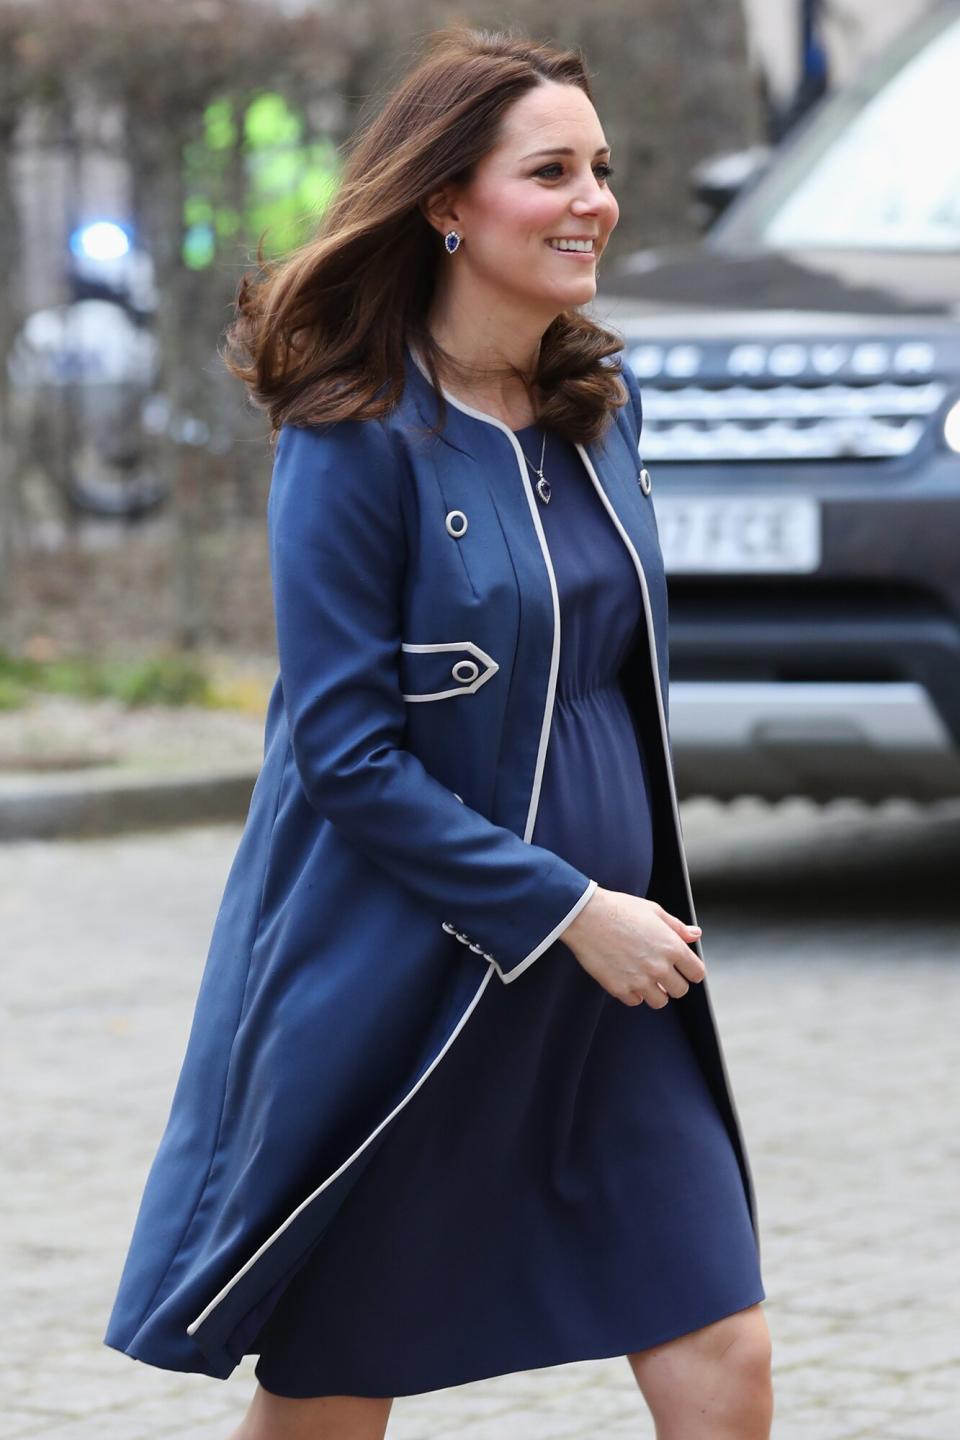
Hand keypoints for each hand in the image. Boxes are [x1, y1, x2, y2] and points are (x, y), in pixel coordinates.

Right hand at [560, 887, 704, 1007]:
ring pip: (660, 1001)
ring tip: (643, 977)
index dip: (690, 971)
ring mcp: (639, 980)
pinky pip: (635, 1001)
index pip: (697, 973)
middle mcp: (659, 967)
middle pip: (680, 990)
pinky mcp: (619, 988)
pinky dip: (632, 993)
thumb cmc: (619, 909)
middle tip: (660, 972)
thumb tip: (695, 935)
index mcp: (672, 946)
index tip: (682, 968)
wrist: (585, 916)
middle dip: (672, 982)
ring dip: (654, 991)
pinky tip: (626, 977)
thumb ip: (677, 927)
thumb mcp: (653, 911)